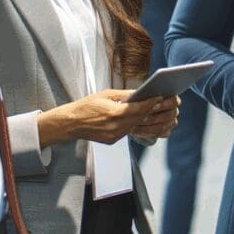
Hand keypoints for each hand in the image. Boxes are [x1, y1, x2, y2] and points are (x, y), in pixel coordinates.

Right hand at [37, 89, 155, 146]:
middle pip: (140, 118)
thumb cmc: (87, 106)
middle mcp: (116, 127)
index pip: (138, 109)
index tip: (159, 97)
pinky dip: (135, 125)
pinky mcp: (113, 140)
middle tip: (162, 102)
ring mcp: (115, 136)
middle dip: (151, 110)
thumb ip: (125, 95)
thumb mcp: (106, 95)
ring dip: (145, 118)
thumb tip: (140, 93)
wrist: (71, 123)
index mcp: (113, 114)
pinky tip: (141, 119)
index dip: (150, 103)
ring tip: (155, 110)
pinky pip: (128, 132)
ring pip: (136, 126)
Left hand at [130, 95, 180, 138]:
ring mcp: (171, 122)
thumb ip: (140, 96)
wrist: (134, 114)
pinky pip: (160, 134)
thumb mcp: (136, 96)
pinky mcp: (165, 131)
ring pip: (164, 126)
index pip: (175, 101)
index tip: (154, 106)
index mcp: (170, 98)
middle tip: (142, 119)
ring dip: (149, 127)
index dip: (165, 104)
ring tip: (135, 126)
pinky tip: (137, 132)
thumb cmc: (137, 101)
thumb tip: (141, 97)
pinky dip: (148, 133)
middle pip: (170, 115)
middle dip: (155, 117)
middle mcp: (173, 110)